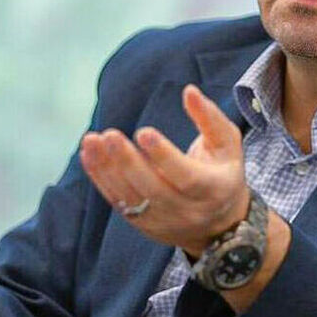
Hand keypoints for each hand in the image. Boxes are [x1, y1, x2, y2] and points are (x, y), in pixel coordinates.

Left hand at [79, 84, 249, 255]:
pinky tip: (89, 154)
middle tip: (110, 135)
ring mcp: (163, 221)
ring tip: (92, 140)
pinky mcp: (143, 224)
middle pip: (153, 189)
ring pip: (131, 198)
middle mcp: (188, 210)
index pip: (186, 176)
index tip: (144, 131)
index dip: (164, 156)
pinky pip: (117, 202)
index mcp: (213, 189)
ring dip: (107, 169)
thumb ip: (210, 117)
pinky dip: (100, 179)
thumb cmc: (222, 172)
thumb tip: (189, 91)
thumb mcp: (228, 145)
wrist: (219, 225)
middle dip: (128, 162)